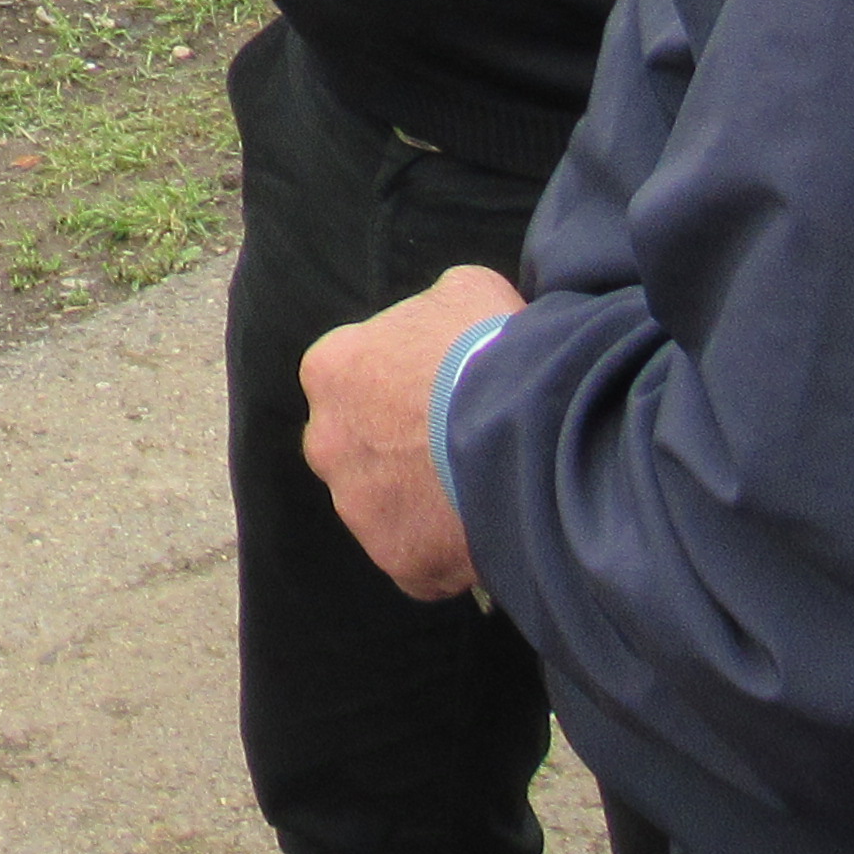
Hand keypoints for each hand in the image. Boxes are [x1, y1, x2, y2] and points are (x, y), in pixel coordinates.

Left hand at [301, 263, 524, 603]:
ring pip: (384, 509)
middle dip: (394, 450)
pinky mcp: (399, 561)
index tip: (435, 393)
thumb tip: (440, 321)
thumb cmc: (490, 346)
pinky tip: (487, 529)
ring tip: (479, 489)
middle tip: (451, 446)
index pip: (349, 381)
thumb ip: (433, 310)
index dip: (396, 386)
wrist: (526, 423)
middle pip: (356, 449)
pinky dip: (447, 554)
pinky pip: (419, 562)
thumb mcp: (463, 292)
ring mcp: (359, 508)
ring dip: (420, 503)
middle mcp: (327, 442)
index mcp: (330, 371)